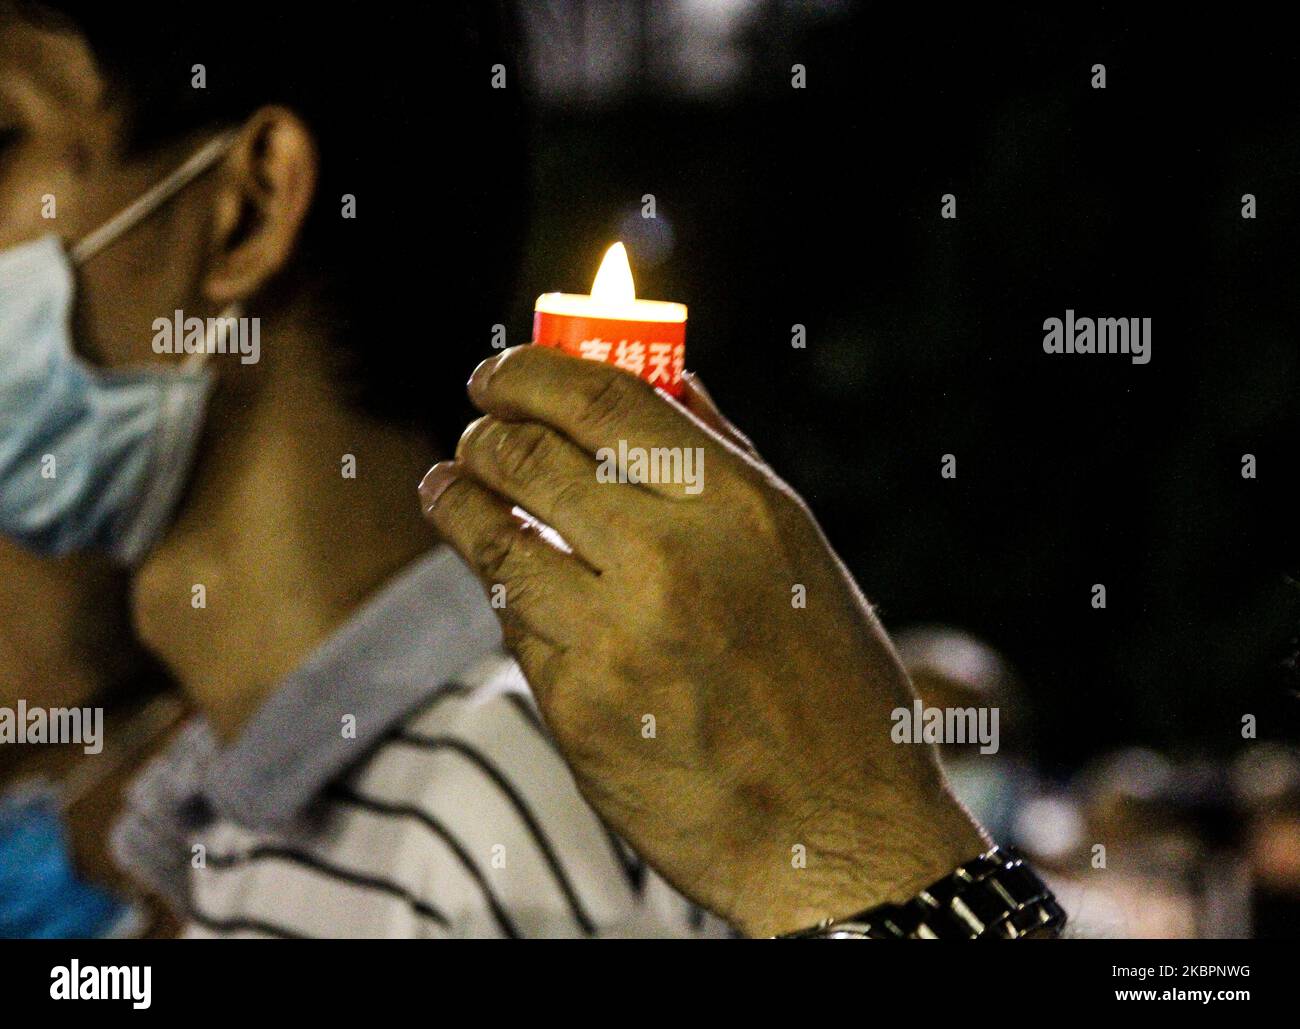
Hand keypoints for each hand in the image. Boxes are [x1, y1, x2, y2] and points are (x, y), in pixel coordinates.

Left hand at [419, 346, 985, 936]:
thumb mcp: (797, 550)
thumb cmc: (829, 680)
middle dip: (484, 432)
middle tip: (477, 432)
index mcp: (738, 506)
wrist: (833, 828)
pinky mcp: (577, 707)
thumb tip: (664, 379)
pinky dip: (501, 588)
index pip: (602, 398)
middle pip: (528, 457)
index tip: (500, 371)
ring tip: (449, 488)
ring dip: (457, 499)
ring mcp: (616, 637)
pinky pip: (513, 622)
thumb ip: (722, 456)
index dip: (529, 370)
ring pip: (494, 539)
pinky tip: (507, 578)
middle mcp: (671, 560)